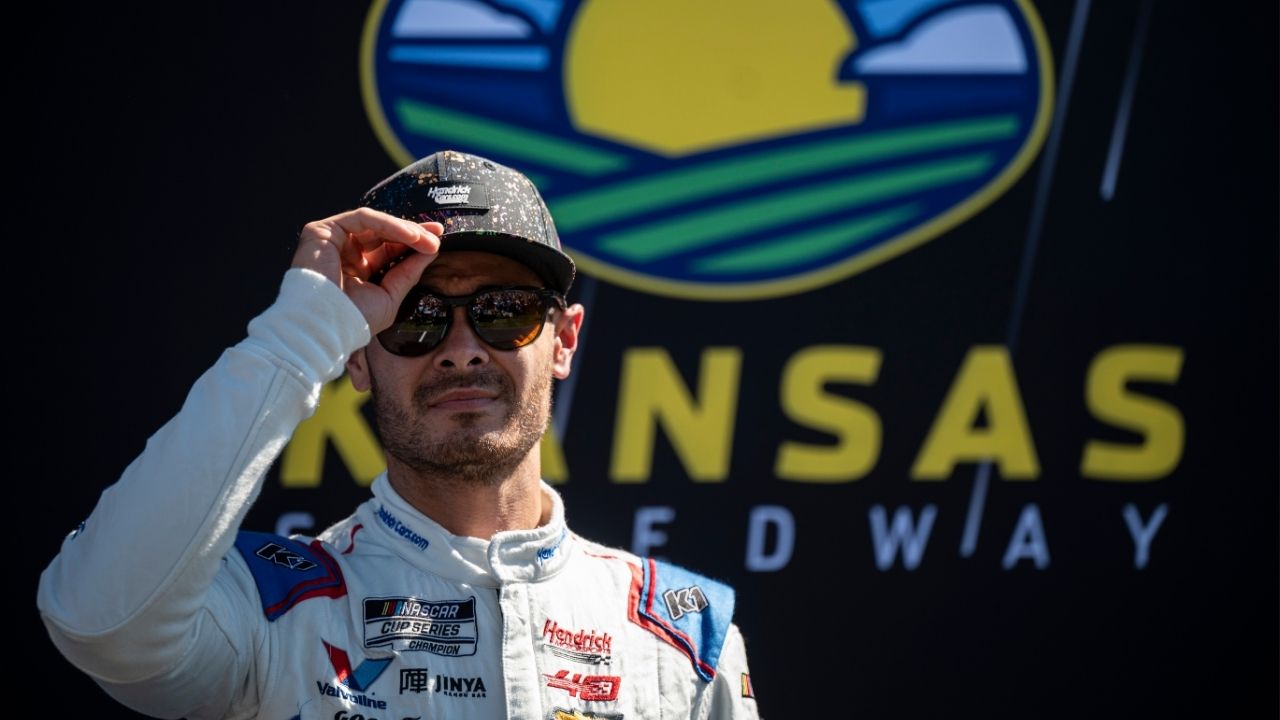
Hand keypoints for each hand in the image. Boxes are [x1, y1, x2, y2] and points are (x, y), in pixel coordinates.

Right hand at [291, 207, 441, 332]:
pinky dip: (388, 224)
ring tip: (426, 239)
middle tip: (437, 237)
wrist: (327, 326)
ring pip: (375, 224)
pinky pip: (361, 218)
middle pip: (383, 233)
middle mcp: (344, 253)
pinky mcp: (322, 230)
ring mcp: (332, 240)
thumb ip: (408, 272)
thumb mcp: (390, 296)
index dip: (412, 243)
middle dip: (413, 233)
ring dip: (405, 229)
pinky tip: (410, 235)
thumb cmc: (353, 319)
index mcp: (357, 270)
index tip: (437, 242)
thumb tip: (430, 251)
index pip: (388, 249)